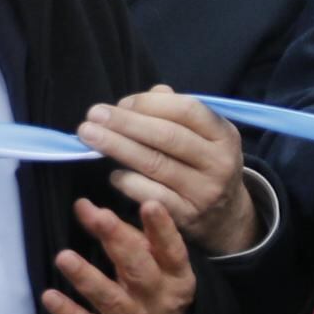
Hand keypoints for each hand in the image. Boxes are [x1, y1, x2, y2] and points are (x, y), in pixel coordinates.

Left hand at [43, 192, 196, 313]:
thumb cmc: (158, 293)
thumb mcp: (159, 267)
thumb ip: (130, 238)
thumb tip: (89, 208)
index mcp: (176, 278)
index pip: (173, 252)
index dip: (163, 230)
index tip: (149, 205)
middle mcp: (159, 301)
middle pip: (140, 271)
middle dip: (119, 243)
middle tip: (99, 217)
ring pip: (112, 301)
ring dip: (87, 279)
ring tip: (64, 257)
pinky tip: (50, 297)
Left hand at [79, 87, 256, 252]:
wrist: (225, 216)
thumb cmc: (203, 165)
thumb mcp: (203, 136)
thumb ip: (175, 112)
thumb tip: (144, 96)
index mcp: (225, 135)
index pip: (187, 110)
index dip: (149, 103)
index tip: (121, 103)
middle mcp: (220, 163)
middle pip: (168, 136)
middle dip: (125, 123)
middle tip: (93, 115)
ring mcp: (205, 191)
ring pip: (155, 164)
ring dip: (117, 147)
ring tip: (89, 135)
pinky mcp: (187, 215)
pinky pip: (150, 194)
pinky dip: (127, 181)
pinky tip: (114, 174)